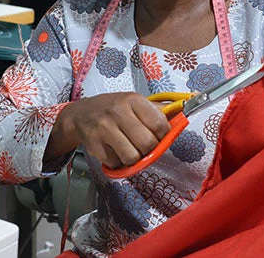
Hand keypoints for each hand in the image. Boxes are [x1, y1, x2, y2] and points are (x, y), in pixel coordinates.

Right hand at [51, 92, 170, 168]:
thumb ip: (157, 110)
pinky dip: (118, 161)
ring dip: (134, 158)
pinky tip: (113, 150)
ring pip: (132, 157)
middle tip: (143, 145)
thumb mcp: (134, 102)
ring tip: (128, 148)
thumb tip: (183, 113)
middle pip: (148, 144)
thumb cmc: (112, 108)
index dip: (163, 135)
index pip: (160, 124)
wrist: (80, 114)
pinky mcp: (95, 145)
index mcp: (133, 100)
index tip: (158, 136)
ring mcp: (104, 129)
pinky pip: (116, 163)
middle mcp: (118, 112)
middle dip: (149, 149)